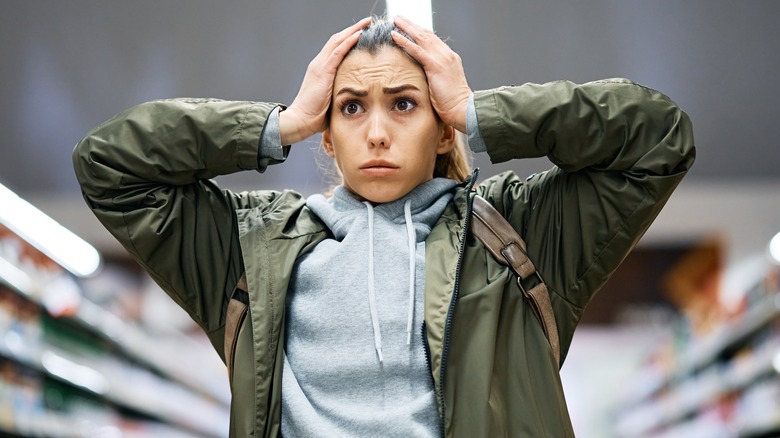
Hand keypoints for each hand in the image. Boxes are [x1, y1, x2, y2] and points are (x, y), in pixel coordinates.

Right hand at [280, 17, 371, 144]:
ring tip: (366, 23)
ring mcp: (320, 66)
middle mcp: (319, 63)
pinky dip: (349, 41)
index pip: (335, 48)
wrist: (301, 120)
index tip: (362, 33)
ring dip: (353, 30)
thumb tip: (353, 101)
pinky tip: (359, 35)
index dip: (348, 39)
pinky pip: (338, 51)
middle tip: (367, 22)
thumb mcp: (330, 101)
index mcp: (320, 69)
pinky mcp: (323, 71)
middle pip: (337, 40)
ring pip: (338, 41)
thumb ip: (339, 95)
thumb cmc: (314, 116)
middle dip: (352, 29)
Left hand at [391, 16, 470, 132]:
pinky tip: (394, 35)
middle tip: (399, 18)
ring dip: (406, 27)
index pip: (432, 40)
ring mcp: (442, 58)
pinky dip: (405, 41)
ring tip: (395, 20)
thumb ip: (435, 76)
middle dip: (411, 25)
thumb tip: (425, 77)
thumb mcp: (444, 85)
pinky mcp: (435, 66)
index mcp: (449, 58)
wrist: (463, 109)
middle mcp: (446, 54)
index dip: (419, 32)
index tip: (409, 27)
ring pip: (421, 37)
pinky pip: (416, 50)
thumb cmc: (454, 103)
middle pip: (426, 34)